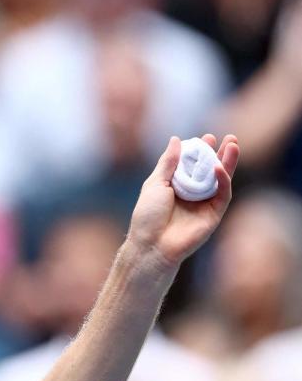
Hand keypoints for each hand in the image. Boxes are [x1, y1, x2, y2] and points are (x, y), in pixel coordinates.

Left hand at [126, 134, 238, 268]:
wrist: (152, 243)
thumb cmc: (148, 214)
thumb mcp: (155, 183)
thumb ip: (168, 162)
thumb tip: (176, 139)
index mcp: (176, 185)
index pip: (192, 164)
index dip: (200, 150)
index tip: (205, 136)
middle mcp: (192, 193)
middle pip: (210, 170)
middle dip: (220, 154)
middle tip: (229, 137)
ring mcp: (204, 204)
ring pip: (221, 181)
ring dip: (228, 163)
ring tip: (233, 145)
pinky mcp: (214, 215)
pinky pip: (223, 195)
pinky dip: (223, 181)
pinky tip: (219, 168)